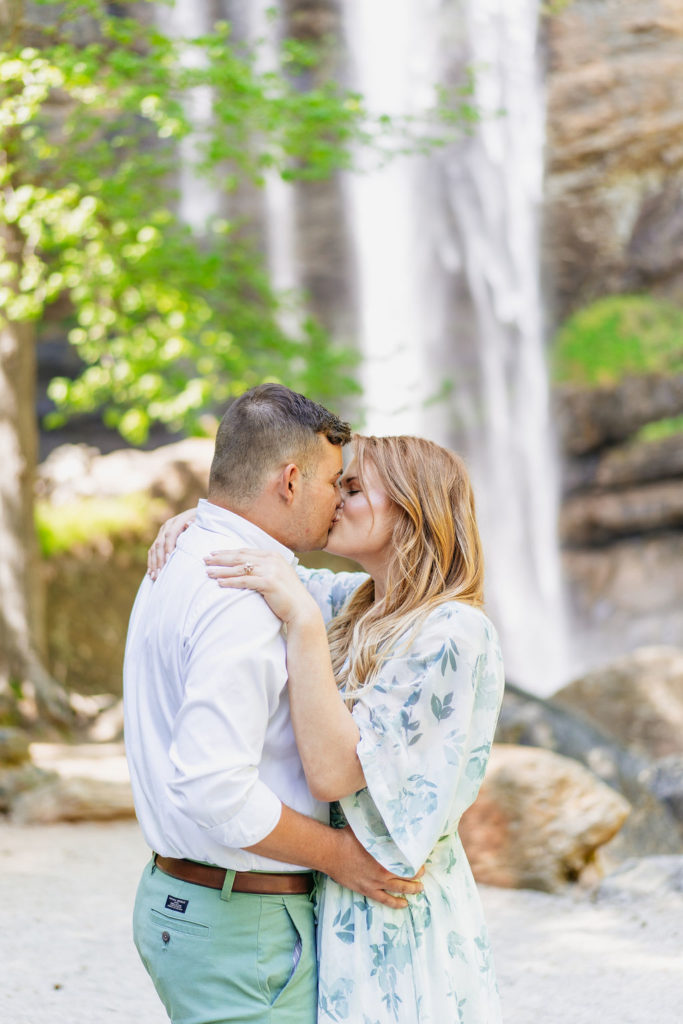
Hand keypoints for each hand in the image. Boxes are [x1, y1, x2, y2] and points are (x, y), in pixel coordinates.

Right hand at [148, 507, 196, 578]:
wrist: (199, 514)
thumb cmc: (203, 522)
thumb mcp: (203, 522)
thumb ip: (196, 525)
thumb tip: (188, 525)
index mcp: (178, 521)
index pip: (170, 534)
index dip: (168, 546)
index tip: (169, 559)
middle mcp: (167, 525)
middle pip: (160, 543)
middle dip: (159, 559)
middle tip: (159, 574)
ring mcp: (162, 531)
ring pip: (154, 548)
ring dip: (153, 563)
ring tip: (154, 576)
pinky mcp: (160, 537)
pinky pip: (152, 550)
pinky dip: (151, 561)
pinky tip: (150, 572)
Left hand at [204, 548, 318, 625]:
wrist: (302, 609)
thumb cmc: (287, 595)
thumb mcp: (277, 575)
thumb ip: (264, 568)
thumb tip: (245, 568)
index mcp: (272, 555)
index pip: (245, 551)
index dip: (227, 552)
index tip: (213, 553)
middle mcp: (271, 560)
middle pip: (240, 557)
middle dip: (220, 558)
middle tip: (205, 559)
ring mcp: (271, 570)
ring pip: (240, 568)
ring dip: (222, 570)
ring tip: (208, 572)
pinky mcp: (268, 582)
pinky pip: (244, 581)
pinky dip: (231, 582)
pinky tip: (219, 584)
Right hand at [329, 827, 423, 908]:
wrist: (330, 852)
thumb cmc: (348, 837)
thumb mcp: (367, 829)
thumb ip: (381, 829)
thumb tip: (392, 821)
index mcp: (385, 856)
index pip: (408, 861)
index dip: (417, 860)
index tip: (421, 857)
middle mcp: (383, 872)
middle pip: (407, 875)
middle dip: (417, 874)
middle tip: (423, 871)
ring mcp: (375, 883)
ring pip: (399, 889)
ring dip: (412, 889)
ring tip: (420, 888)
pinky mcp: (367, 890)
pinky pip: (385, 899)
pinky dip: (396, 902)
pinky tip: (404, 904)